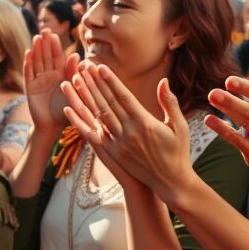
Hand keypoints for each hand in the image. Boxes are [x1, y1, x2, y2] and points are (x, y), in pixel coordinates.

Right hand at [23, 31, 78, 133]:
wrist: (52, 126)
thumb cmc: (66, 109)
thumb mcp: (72, 90)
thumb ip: (74, 74)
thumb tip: (77, 56)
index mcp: (61, 75)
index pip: (58, 57)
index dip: (55, 46)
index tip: (54, 33)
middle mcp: (49, 76)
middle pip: (47, 56)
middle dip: (46, 44)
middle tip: (45, 30)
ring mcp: (39, 81)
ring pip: (37, 62)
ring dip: (36, 50)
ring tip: (36, 37)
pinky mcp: (30, 88)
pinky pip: (29, 74)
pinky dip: (28, 64)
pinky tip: (28, 53)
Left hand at [62, 63, 196, 202]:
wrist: (170, 182)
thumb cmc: (178, 152)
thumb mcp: (180, 126)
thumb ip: (169, 102)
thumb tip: (163, 81)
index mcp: (145, 123)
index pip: (123, 97)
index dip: (110, 81)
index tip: (100, 67)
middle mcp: (128, 132)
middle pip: (106, 103)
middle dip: (93, 83)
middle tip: (83, 66)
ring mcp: (118, 144)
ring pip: (97, 115)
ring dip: (85, 97)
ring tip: (74, 81)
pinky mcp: (113, 153)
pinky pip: (92, 134)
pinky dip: (80, 121)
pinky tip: (69, 109)